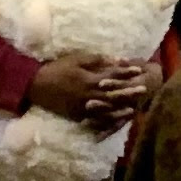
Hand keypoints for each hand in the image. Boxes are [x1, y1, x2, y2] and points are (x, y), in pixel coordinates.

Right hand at [31, 53, 155, 129]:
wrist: (36, 85)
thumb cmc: (57, 68)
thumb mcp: (76, 59)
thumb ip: (97, 60)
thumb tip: (117, 59)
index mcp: (89, 79)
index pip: (113, 76)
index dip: (127, 72)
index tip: (139, 69)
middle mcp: (89, 94)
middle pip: (114, 94)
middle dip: (129, 92)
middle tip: (144, 89)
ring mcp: (84, 107)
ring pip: (107, 109)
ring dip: (121, 108)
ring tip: (134, 108)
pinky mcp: (78, 115)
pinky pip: (95, 120)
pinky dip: (107, 121)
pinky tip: (116, 121)